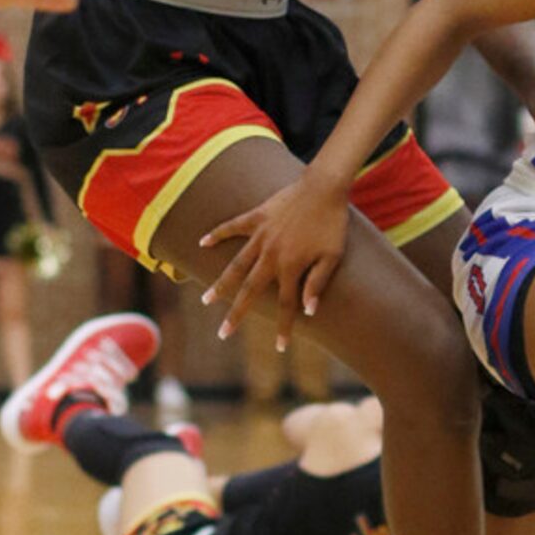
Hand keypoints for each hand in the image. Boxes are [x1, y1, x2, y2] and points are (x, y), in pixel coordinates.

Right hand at [197, 175, 350, 350]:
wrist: (324, 187)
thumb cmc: (332, 224)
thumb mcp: (332, 257)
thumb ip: (317, 283)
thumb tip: (308, 311)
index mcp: (291, 267)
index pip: (286, 305)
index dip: (284, 327)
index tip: (280, 347)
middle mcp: (271, 255)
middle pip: (249, 291)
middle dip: (236, 315)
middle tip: (223, 334)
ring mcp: (261, 235)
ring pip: (235, 264)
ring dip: (221, 284)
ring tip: (207, 300)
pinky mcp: (257, 217)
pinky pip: (232, 227)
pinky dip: (217, 234)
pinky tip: (202, 243)